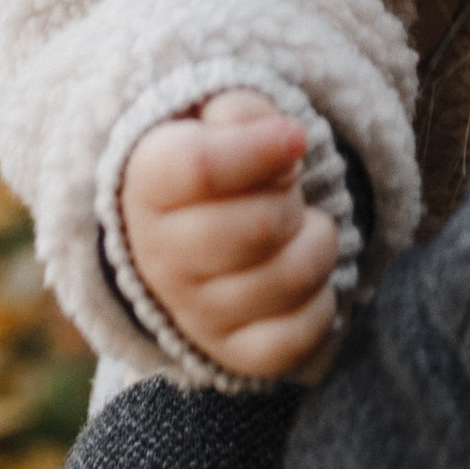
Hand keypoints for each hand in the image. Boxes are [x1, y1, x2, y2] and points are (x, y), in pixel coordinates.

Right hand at [117, 90, 342, 378]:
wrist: (188, 233)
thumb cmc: (216, 166)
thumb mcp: (216, 120)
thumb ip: (241, 114)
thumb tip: (285, 141)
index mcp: (146, 187)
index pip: (202, 168)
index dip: (263, 147)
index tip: (292, 138)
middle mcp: (160, 258)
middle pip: (261, 226)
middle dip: (291, 196)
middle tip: (285, 188)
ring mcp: (196, 314)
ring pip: (292, 277)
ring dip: (319, 241)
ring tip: (299, 227)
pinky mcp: (236, 354)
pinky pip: (301, 335)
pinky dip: (322, 299)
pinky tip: (303, 273)